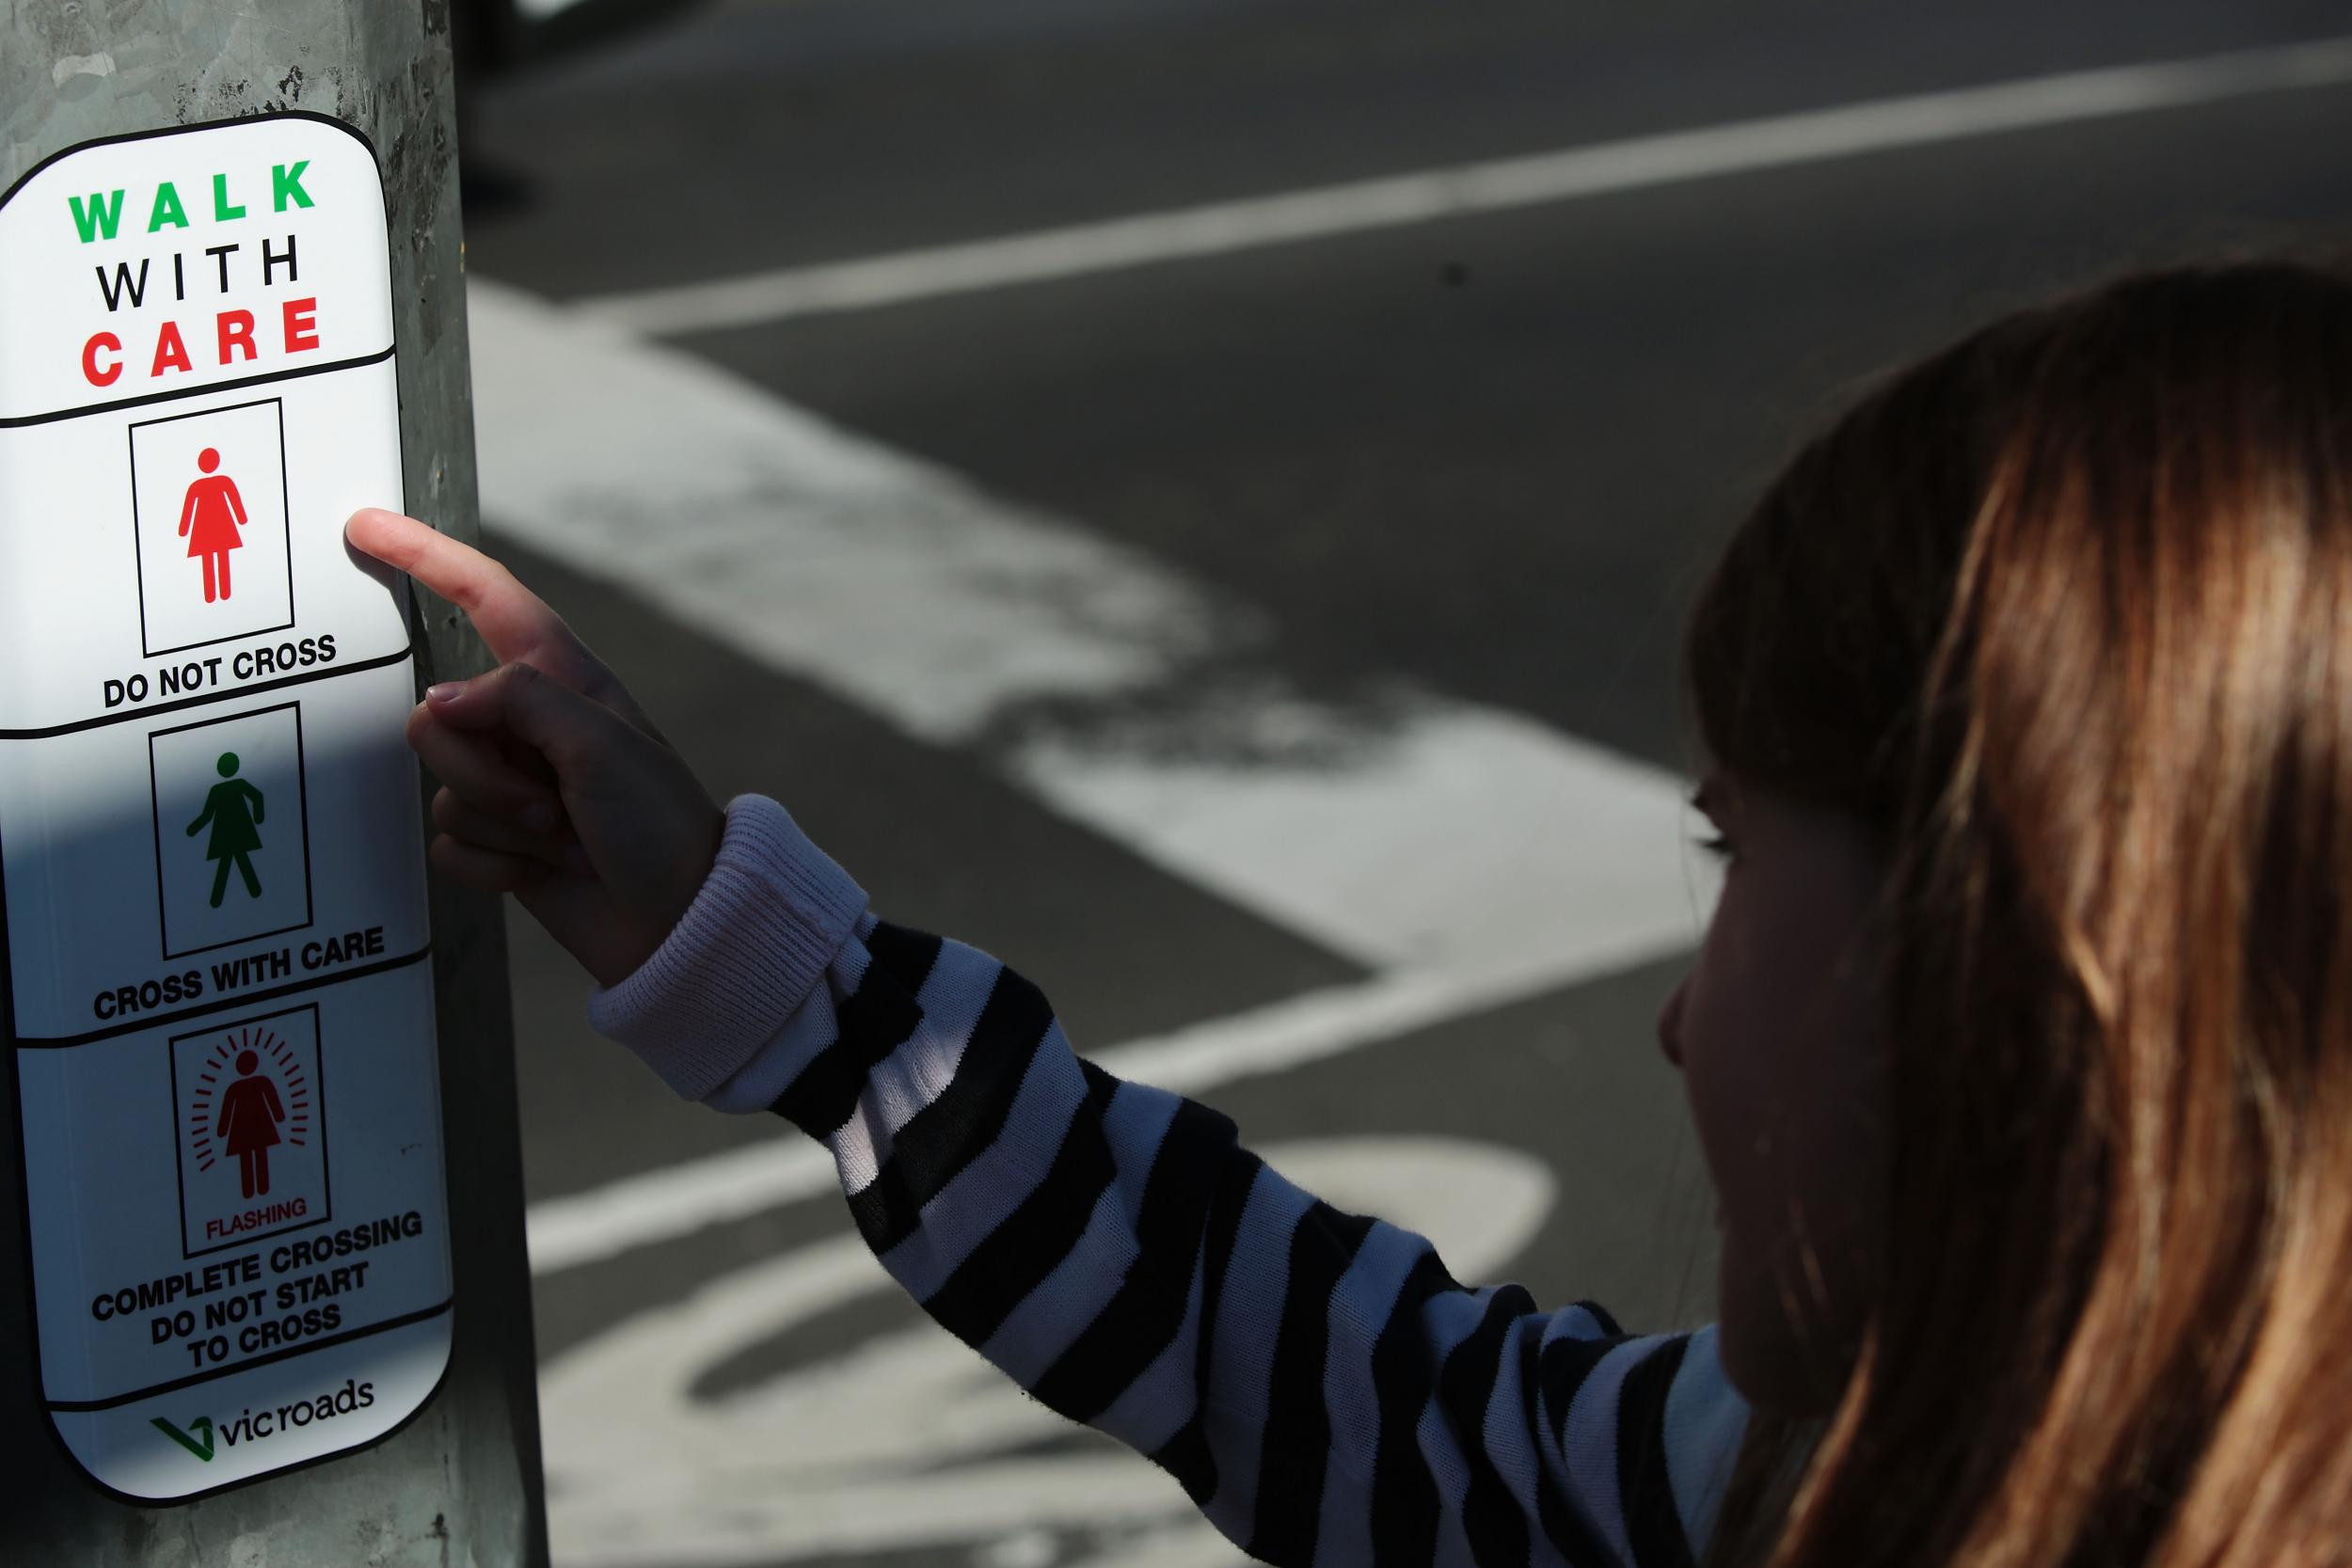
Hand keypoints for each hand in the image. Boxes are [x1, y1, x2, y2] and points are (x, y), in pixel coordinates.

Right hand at [344, 508, 723, 987]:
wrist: (681, 925)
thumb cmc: (661, 825)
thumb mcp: (603, 743)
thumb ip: (517, 700)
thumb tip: (438, 703)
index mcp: (564, 680)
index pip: (485, 598)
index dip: (425, 556)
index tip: (367, 525)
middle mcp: (530, 725)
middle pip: (436, 717)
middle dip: (481, 770)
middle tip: (552, 806)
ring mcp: (510, 784)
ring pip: (439, 784)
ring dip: (498, 822)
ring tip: (560, 839)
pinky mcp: (497, 842)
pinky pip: (446, 841)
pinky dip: (492, 865)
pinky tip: (543, 873)